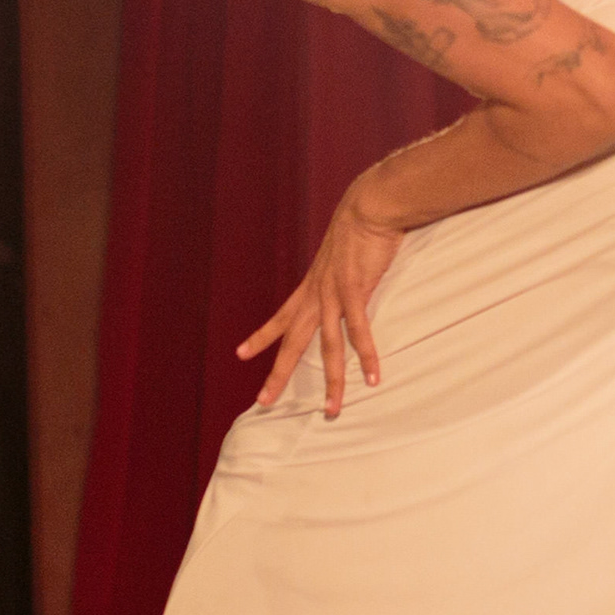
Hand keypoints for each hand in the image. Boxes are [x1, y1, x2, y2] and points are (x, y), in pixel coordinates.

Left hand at [240, 190, 407, 418]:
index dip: (261, 337)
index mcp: (312, 286)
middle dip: (278, 373)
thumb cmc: (362, 226)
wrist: (370, 205)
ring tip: (333, 409)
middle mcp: (316, 293)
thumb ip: (341, 273)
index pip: (281, 318)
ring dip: (334, 381)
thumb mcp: (342, 255)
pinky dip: (367, 355)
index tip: (240, 354)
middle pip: (293, 342)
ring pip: (328, 347)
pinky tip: (374, 377)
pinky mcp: (355, 289)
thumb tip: (348, 277)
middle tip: (263, 401)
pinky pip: (359, 330)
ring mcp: (334, 293)